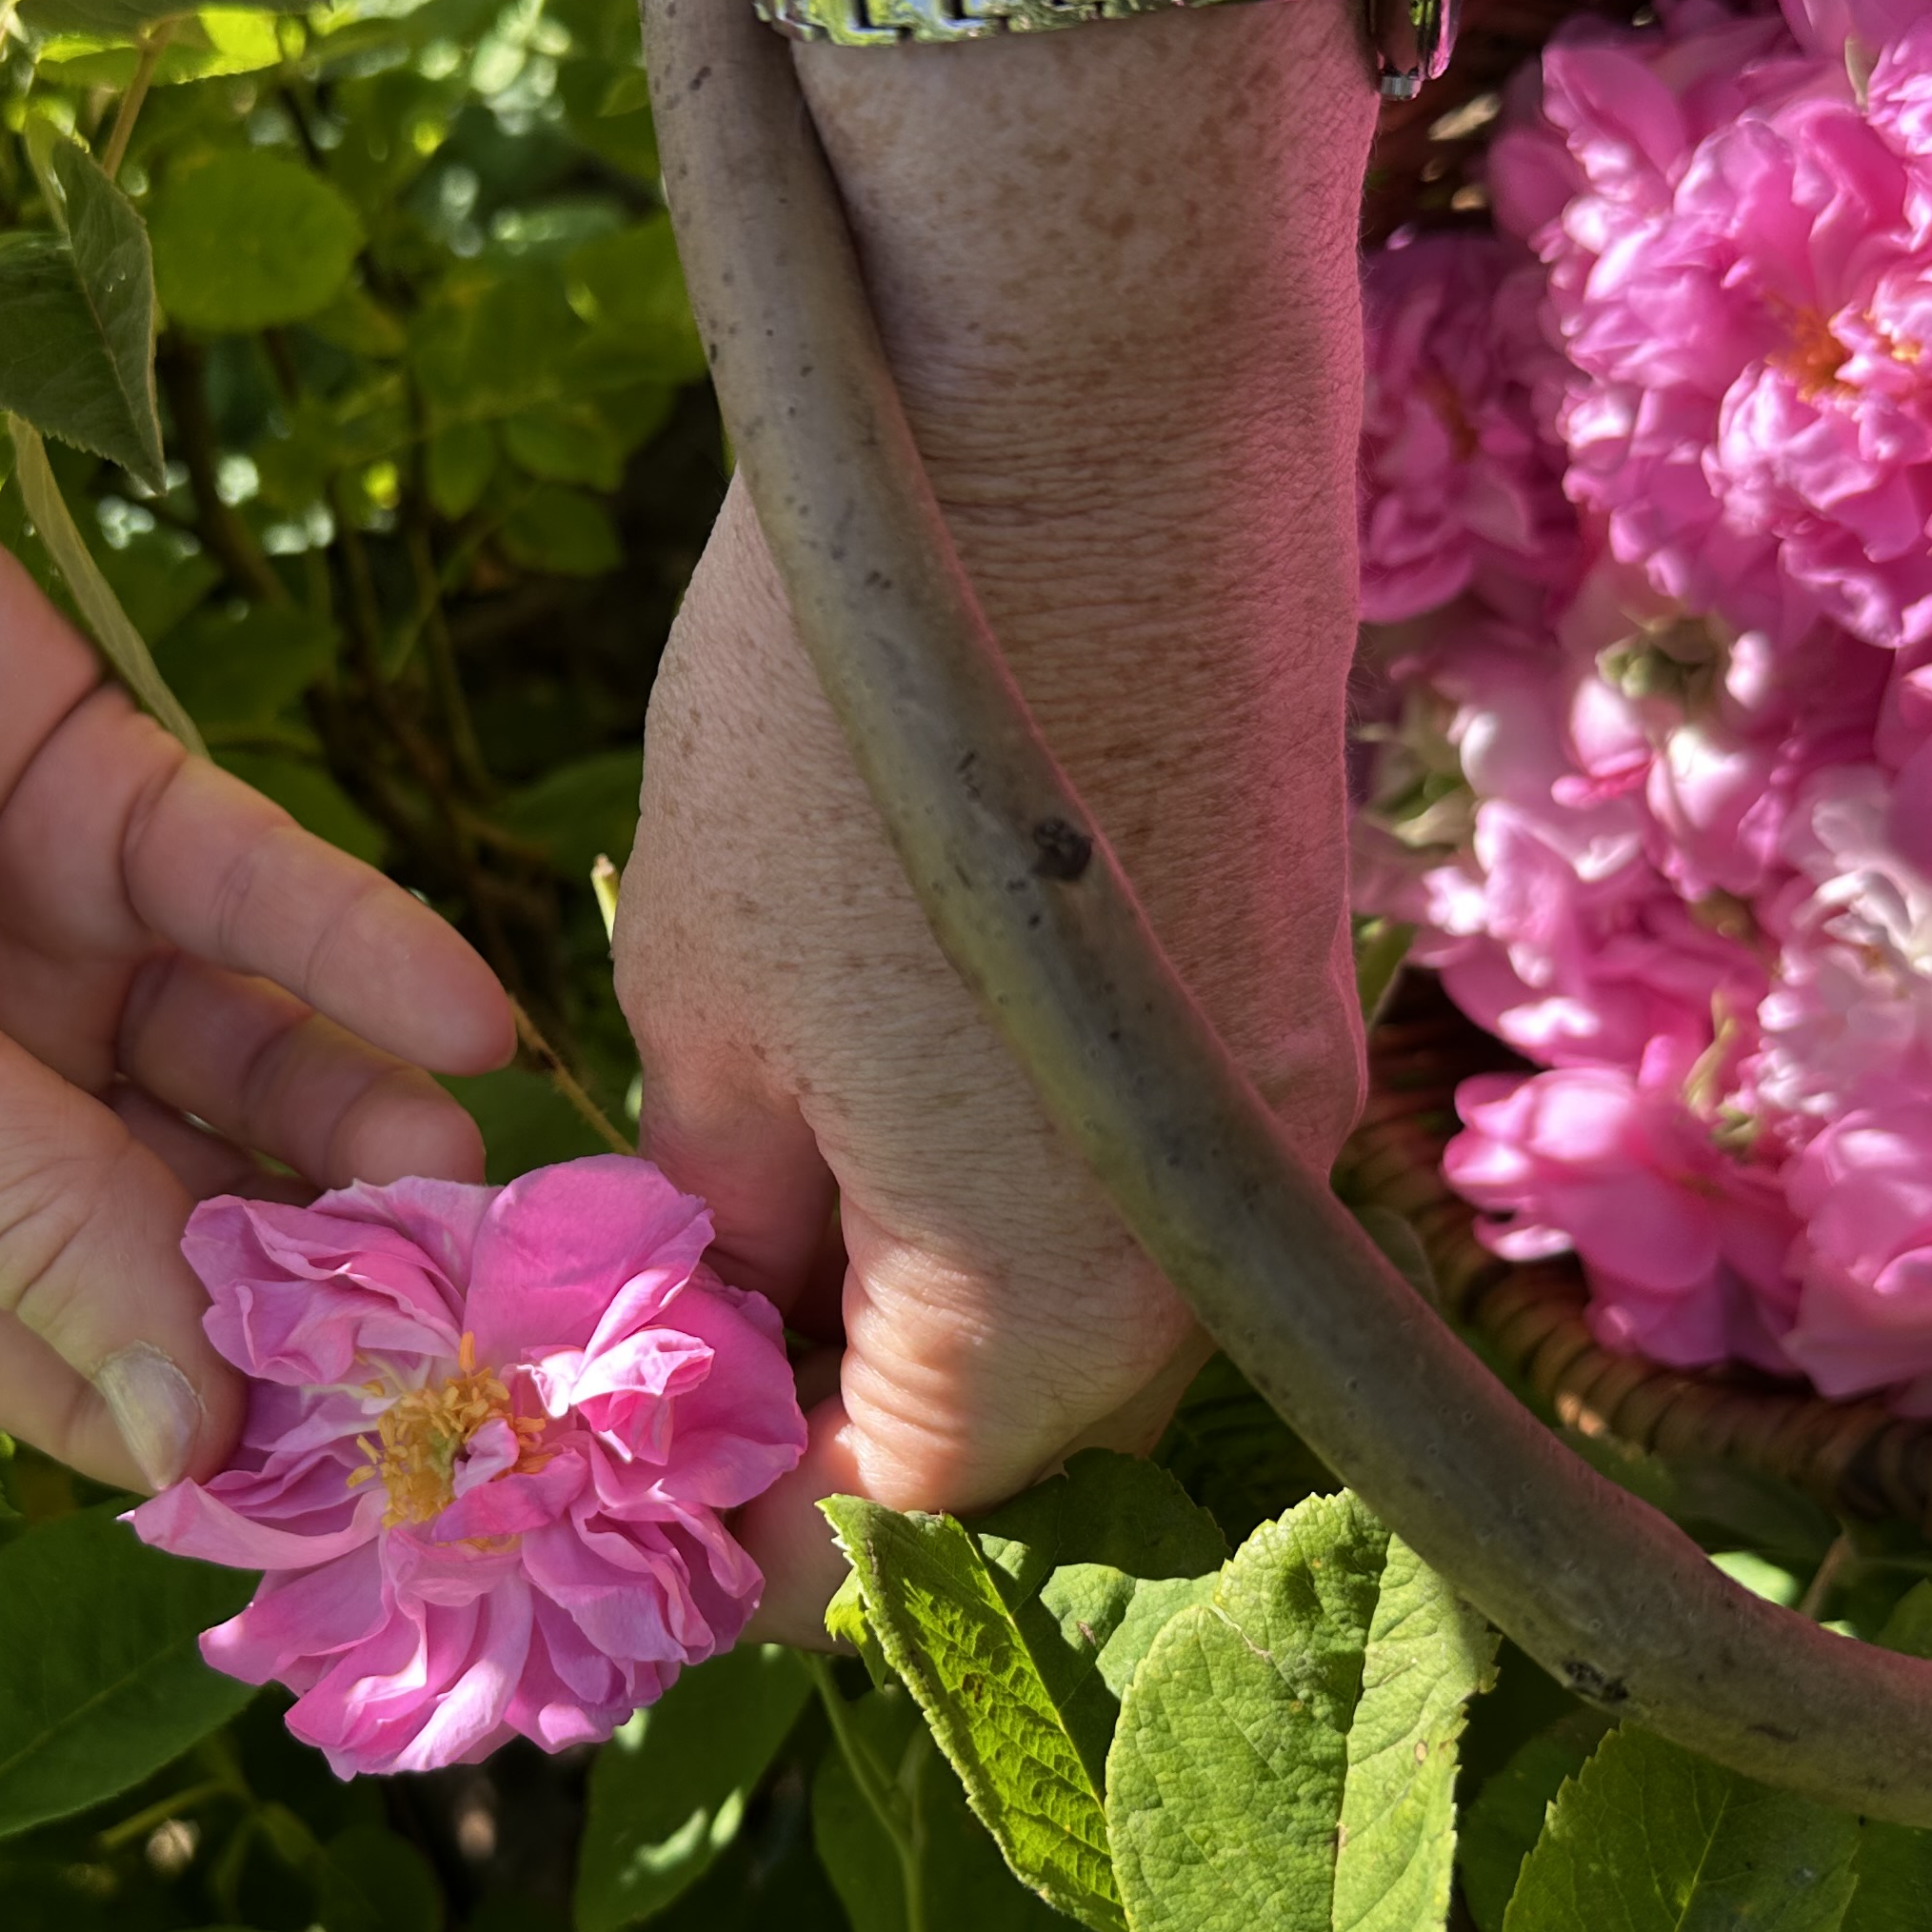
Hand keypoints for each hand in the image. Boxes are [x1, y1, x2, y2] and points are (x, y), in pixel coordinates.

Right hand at [0, 308, 511, 1491]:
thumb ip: (15, 1224)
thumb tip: (180, 1447)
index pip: (58, 1350)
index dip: (200, 1409)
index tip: (361, 1465)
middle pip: (174, 1209)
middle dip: (310, 1258)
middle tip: (461, 1302)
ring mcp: (31, 932)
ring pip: (236, 1058)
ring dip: (353, 1111)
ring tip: (461, 1156)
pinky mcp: (95, 782)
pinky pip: (254, 890)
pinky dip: (359, 947)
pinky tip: (470, 1009)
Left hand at [621, 482, 1362, 1637]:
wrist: (1092, 407)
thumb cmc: (842, 713)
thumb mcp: (703, 993)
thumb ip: (718, 1209)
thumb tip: (718, 1310)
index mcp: (1035, 1307)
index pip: (882, 1524)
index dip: (744, 1520)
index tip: (637, 1464)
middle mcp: (1200, 1256)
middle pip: (1012, 1429)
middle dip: (847, 1403)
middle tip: (687, 1306)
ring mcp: (1278, 1125)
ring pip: (1093, 1297)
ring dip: (945, 1283)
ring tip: (781, 1169)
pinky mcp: (1294, 998)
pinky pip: (1151, 1165)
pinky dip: (1030, 1167)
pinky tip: (907, 1053)